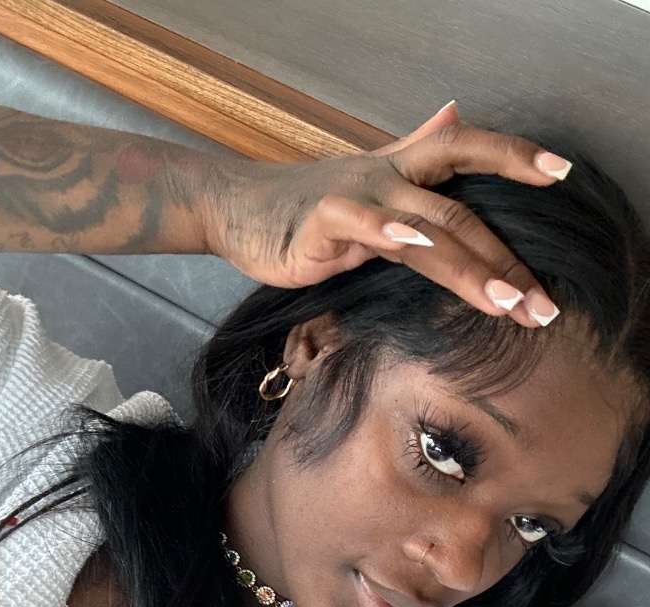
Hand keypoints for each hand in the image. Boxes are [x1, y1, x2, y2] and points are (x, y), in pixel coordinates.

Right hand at [205, 102, 568, 326]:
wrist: (235, 207)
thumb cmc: (302, 204)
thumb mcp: (368, 175)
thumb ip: (414, 147)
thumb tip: (455, 112)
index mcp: (400, 169)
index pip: (466, 151)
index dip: (513, 156)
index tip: (560, 175)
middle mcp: (386, 177)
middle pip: (460, 211)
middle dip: (506, 259)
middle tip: (541, 305)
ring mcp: (356, 198)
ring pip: (424, 226)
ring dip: (469, 265)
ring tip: (506, 302)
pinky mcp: (321, 224)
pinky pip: (359, 223)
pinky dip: (386, 230)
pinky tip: (414, 245)